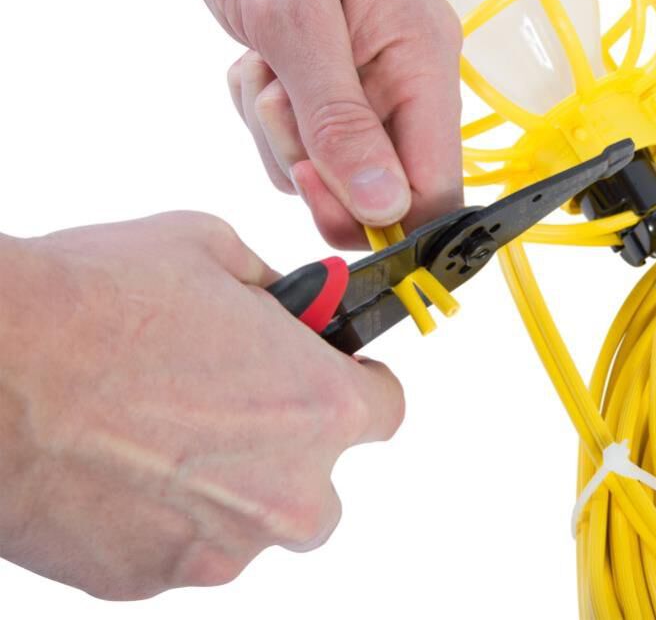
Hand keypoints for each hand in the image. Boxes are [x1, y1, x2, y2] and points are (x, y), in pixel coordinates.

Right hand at [0, 213, 404, 599]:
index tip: (335, 381)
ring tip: (160, 435)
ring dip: (224, 488)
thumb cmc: (95, 304)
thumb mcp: (211, 251)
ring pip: (251, 523)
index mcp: (321, 408)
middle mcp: (288, 493)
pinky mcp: (151, 579)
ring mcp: (222, 547)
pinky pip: (181, 548)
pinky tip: (118, 468)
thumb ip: (274, 291)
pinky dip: (163, 518)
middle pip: (320, 484)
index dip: (360, 388)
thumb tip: (290, 306)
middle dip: (288, 448)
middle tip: (229, 408)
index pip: (386, 410)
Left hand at [181, 0, 464, 247]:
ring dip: (280, 138)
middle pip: (379, 188)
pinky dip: (265, 119)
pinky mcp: (328, 92)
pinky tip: (260, 66)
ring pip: (329, 171)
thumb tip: (383, 207)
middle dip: (318, 167)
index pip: (438, 182)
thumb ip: (340, 119)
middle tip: (280, 109)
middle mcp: (405, 84)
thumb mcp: (296, 20)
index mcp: (423, 61)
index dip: (391, 216)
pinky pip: (298, 146)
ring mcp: (366, 89)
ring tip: (265, 68)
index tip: (328, 204)